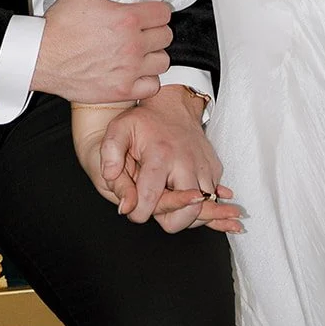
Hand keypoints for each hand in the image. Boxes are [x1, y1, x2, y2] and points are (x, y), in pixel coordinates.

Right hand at [32, 0, 171, 102]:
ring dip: (154, 55)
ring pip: (163, 61)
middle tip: (143, 31)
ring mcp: (128, 70)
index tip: (150, 14)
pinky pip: (152, 86)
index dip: (158, 10)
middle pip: (166, 36)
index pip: (164, 13)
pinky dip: (148, 80)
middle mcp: (132, 45)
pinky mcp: (122, 90)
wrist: (40, 56)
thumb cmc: (60, 25)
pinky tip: (136, 71)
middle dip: (156, 31)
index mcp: (126, 19)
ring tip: (141, 51)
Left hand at [100, 86, 241, 234]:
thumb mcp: (119, 130)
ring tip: (166, 199)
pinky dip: (197, 204)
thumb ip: (109, 154)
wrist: (174, 105)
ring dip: (184, 214)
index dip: (138, 213)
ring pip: (202, 211)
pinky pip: (211, 199)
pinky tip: (180, 192)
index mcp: (160, 156)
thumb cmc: (144, 120)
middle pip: (185, 215)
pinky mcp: (215, 169)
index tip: (133, 209)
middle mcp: (187, 163)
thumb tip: (110, 179)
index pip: (150, 201)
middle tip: (155, 208)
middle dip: (168, 221)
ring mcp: (204, 166)